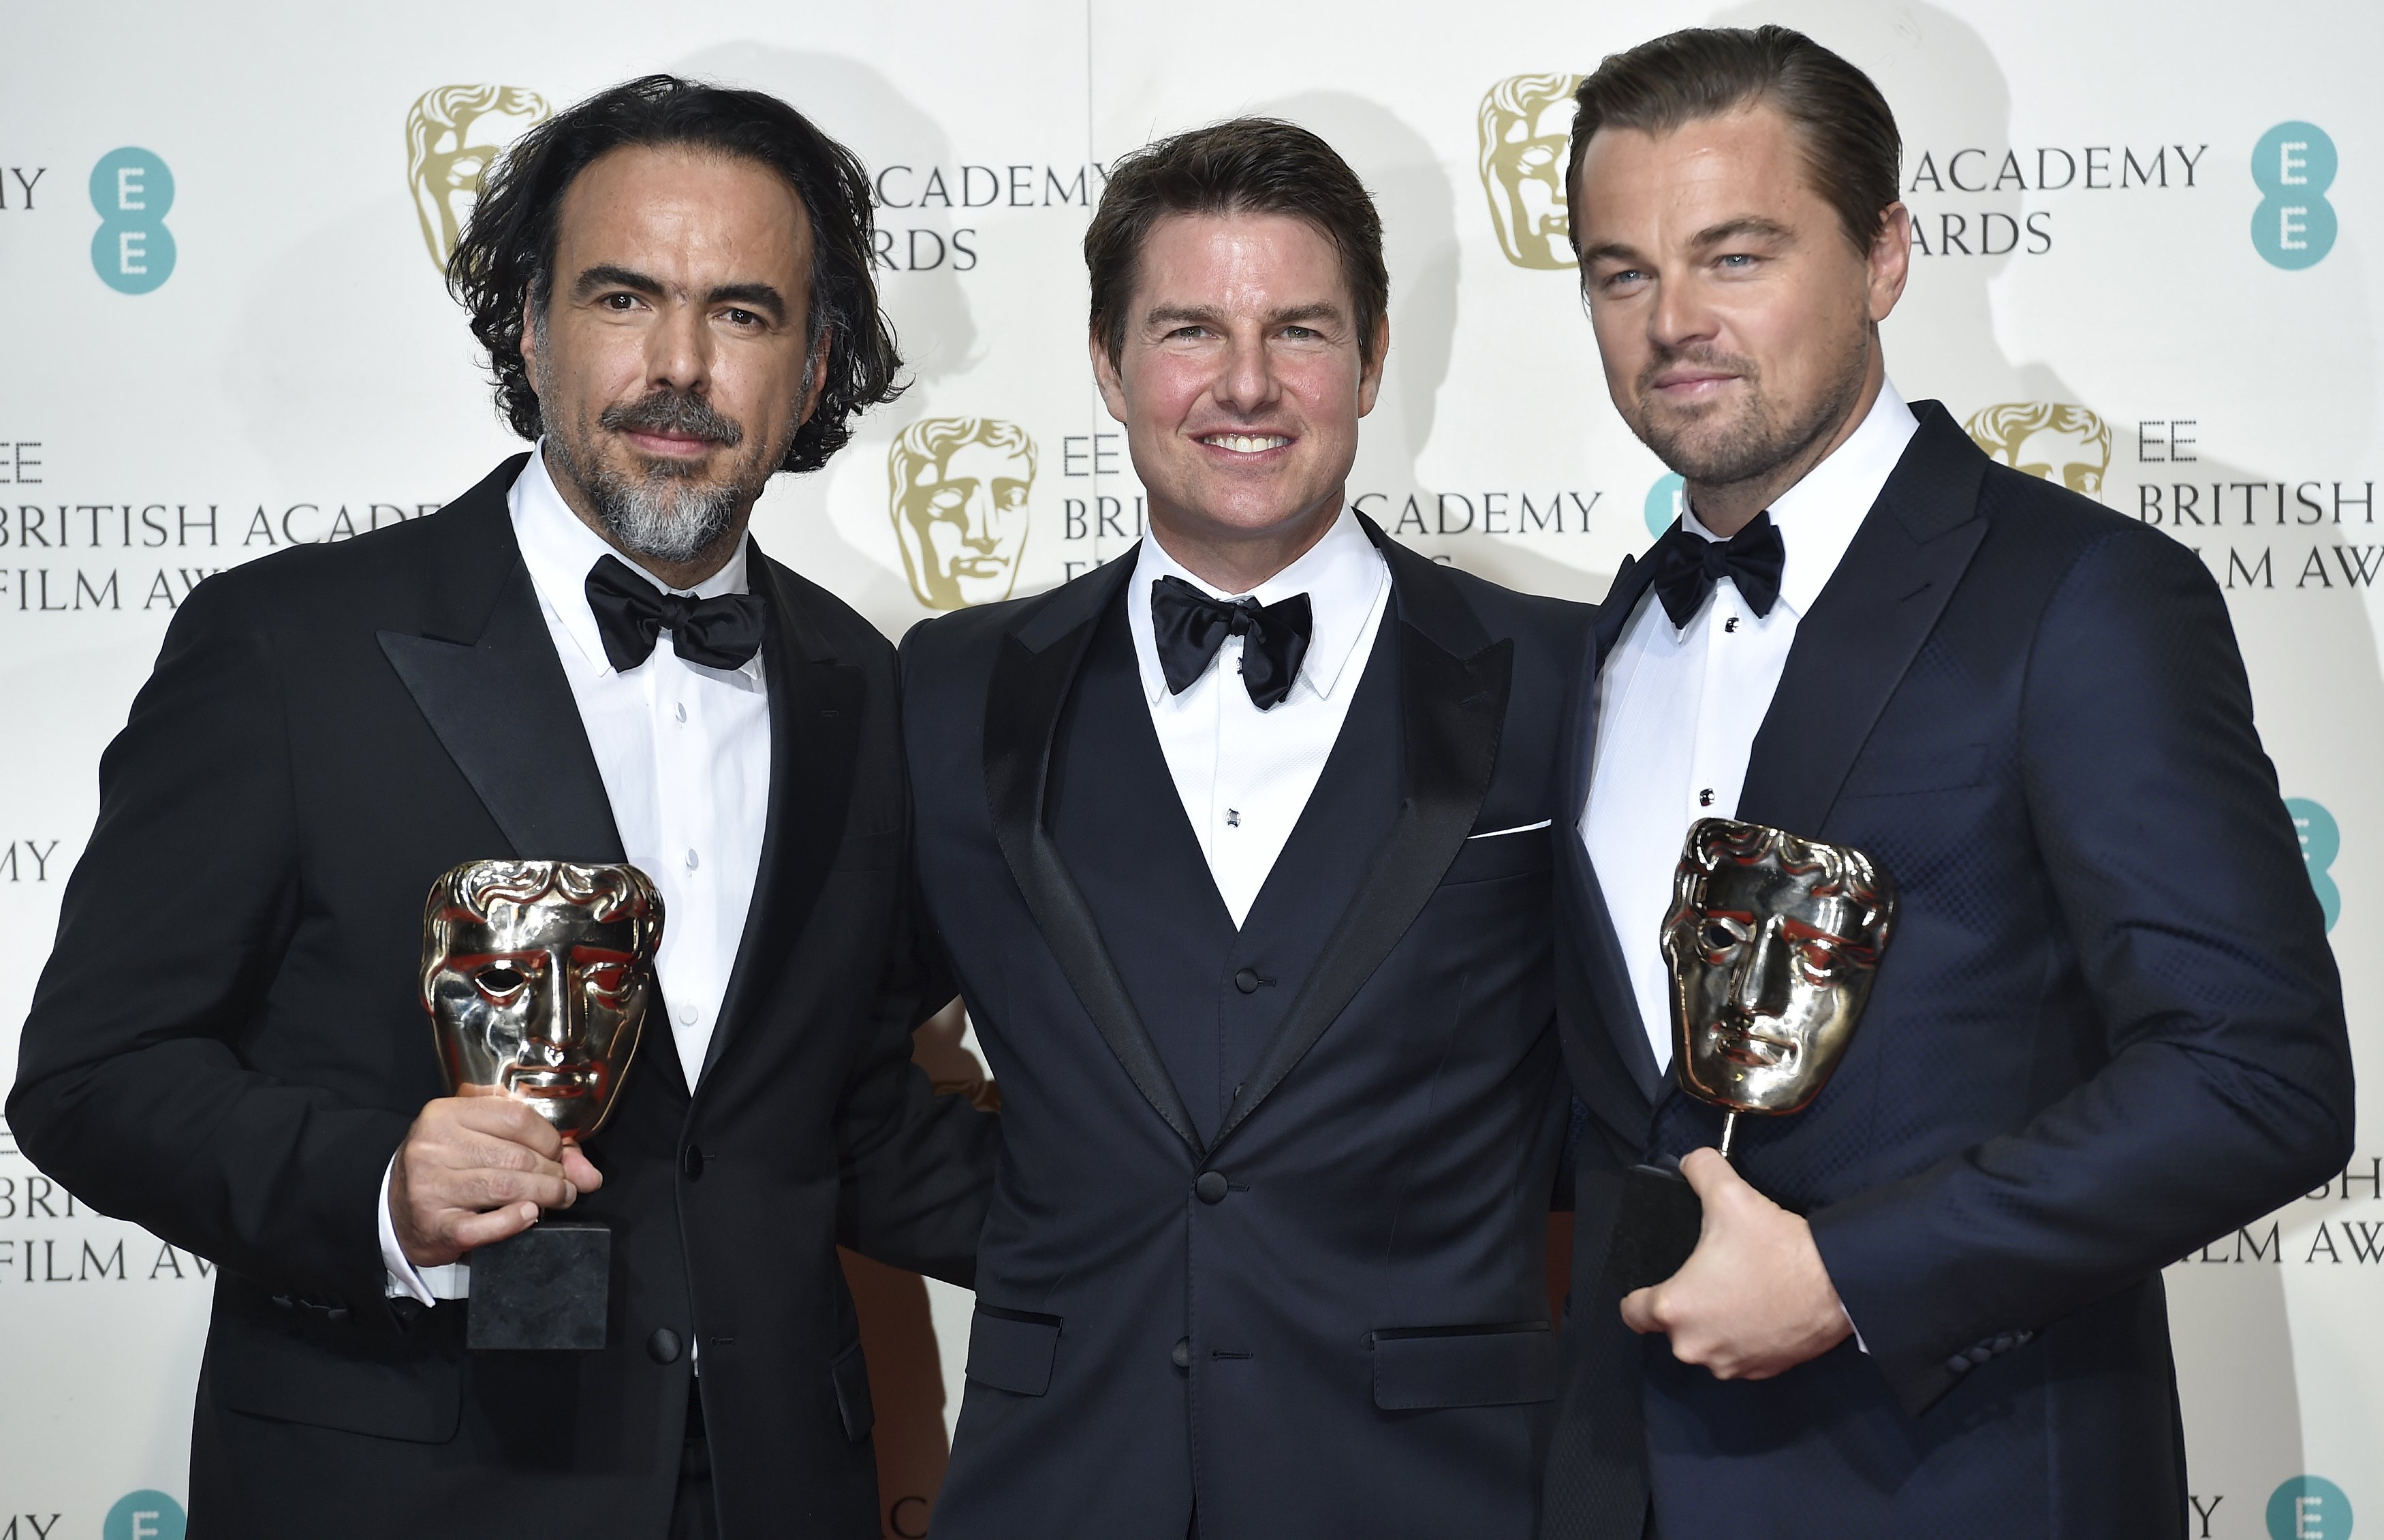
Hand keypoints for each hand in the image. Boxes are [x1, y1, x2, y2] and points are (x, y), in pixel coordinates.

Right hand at [388, 1088, 603, 1267]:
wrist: (393, 1210)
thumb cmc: (446, 1167)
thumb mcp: (479, 1141)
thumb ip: (536, 1146)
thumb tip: (590, 1174)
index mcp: (445, 1114)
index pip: (517, 1118)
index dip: (550, 1138)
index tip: (560, 1153)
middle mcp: (433, 1147)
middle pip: (517, 1155)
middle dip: (554, 1171)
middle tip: (565, 1183)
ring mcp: (432, 1187)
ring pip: (507, 1187)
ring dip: (546, 1195)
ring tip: (560, 1198)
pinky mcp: (435, 1225)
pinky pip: (487, 1225)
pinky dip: (516, 1221)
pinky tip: (529, 1216)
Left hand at [1618, 1147, 1850, 1379]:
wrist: (1837, 1283)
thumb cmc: (1777, 1247)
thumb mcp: (1729, 1194)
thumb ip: (1700, 1170)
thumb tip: (1692, 1161)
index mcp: (1675, 1309)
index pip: (1631, 1313)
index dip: (1638, 1295)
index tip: (1655, 1282)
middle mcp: (1696, 1347)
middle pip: (1673, 1328)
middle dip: (1686, 1305)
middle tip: (1709, 1276)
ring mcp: (1731, 1365)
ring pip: (1707, 1343)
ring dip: (1716, 1324)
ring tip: (1738, 1290)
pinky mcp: (1763, 1371)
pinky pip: (1740, 1355)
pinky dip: (1745, 1337)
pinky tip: (1761, 1310)